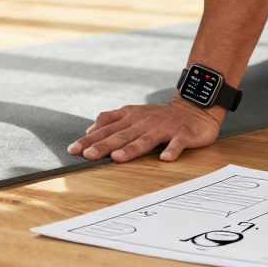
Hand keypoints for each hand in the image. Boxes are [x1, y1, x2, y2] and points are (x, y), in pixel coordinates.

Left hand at [67, 98, 222, 162]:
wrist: (193, 108)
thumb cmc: (159, 115)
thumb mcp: (133, 113)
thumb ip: (111, 119)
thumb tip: (90, 129)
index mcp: (131, 118)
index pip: (106, 129)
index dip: (89, 139)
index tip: (73, 149)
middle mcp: (144, 122)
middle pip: (121, 135)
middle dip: (104, 145)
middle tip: (88, 155)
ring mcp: (163, 128)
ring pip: (145, 140)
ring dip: (131, 149)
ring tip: (117, 157)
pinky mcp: (182, 135)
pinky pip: (176, 143)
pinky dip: (171, 150)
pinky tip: (165, 159)